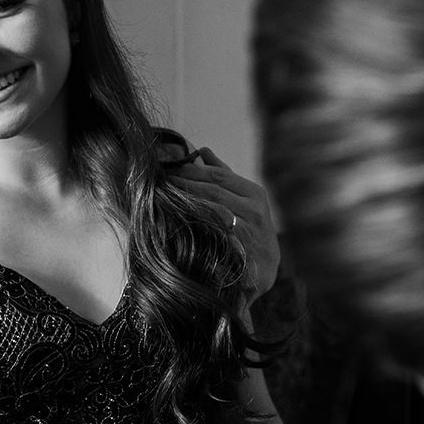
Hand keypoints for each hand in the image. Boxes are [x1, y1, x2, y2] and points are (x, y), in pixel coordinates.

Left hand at [167, 147, 279, 296]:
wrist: (264, 272)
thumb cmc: (249, 232)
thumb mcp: (243, 202)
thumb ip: (224, 176)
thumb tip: (203, 151)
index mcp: (254, 193)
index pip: (217, 175)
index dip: (189, 169)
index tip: (167, 166)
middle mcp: (255, 209)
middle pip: (212, 188)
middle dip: (183, 182)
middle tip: (158, 178)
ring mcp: (250, 230)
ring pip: (211, 207)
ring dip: (185, 199)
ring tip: (162, 194)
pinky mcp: (242, 250)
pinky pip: (214, 230)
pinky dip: (194, 221)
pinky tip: (175, 218)